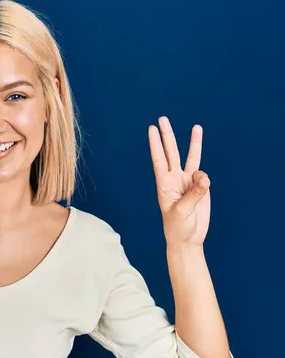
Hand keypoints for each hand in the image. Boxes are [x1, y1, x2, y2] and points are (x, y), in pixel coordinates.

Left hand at [148, 116, 210, 248]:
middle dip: (168, 135)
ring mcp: (187, 181)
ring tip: (196, 127)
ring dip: (194, 143)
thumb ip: (193, 195)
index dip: (155, 145)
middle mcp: (174, 179)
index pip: (158, 160)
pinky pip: (204, 177)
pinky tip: (203, 190)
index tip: (152, 130)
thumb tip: (204, 179)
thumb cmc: (177, 227)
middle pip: (171, 152)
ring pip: (191, 158)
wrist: (188, 238)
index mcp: (163, 184)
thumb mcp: (182, 212)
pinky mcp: (200, 187)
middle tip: (162, 118)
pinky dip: (205, 181)